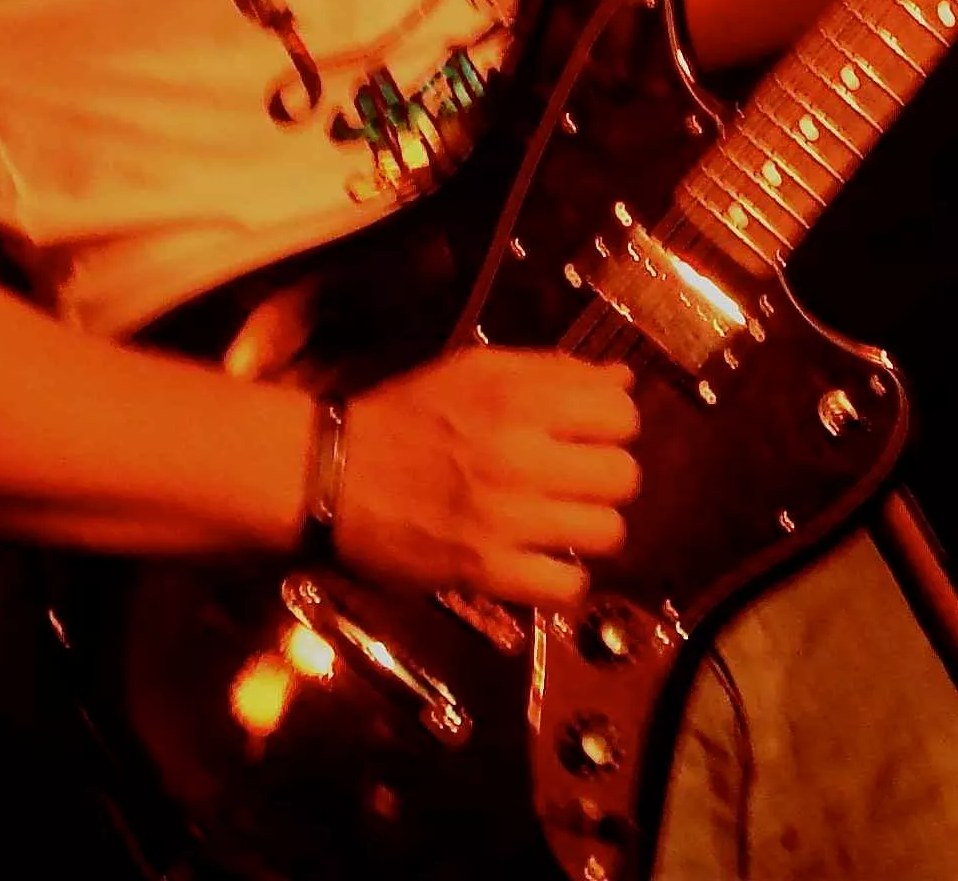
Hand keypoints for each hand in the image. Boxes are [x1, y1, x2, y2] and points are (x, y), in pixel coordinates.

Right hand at [331, 348, 640, 605]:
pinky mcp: (485, 571)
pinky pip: (567, 588)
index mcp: (519, 398)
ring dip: (589, 529)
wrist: (333, 474)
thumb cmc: (409, 415)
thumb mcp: (475, 369)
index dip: (612, 425)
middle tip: (574, 481)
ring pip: (606, 533)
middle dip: (605, 478)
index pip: (622, 414)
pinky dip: (563, 580)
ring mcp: (505, 518)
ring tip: (559, 522)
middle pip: (623, 477)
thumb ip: (553, 370)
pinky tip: (543, 562)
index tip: (587, 435)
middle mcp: (520, 455)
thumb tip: (623, 381)